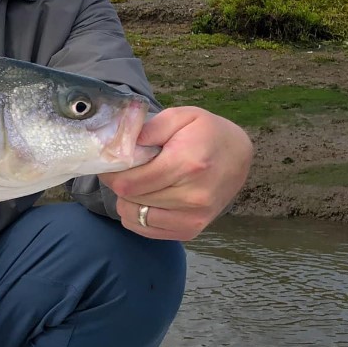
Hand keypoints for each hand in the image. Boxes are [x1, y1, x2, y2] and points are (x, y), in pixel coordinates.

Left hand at [99, 106, 251, 240]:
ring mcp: (194, 217)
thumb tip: (126, 144)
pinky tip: (144, 200)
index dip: (111, 174)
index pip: (131, 183)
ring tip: (136, 183)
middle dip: (119, 184)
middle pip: (131, 200)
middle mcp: (193, 196)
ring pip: (137, 217)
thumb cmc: (206, 132)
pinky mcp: (192, 230)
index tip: (109, 164)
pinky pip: (148, 231)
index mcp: (187, 165)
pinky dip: (137, 217)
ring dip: (128, 201)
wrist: (238, 155)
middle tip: (122, 170)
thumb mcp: (181, 116)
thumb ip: (151, 128)